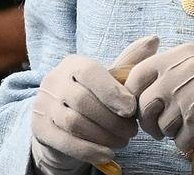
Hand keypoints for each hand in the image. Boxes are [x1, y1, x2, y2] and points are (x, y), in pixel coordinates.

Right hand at [31, 36, 159, 174]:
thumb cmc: (92, 95)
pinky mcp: (40, 129)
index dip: (111, 91)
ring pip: (73, 122)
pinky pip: (65, 142)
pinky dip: (89, 150)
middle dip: (112, 119)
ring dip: (103, 136)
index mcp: (72, 64)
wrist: (60, 121)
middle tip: (132, 131)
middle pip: (82, 101)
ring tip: (123, 142)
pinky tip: (107, 154)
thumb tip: (154, 40)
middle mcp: (53, 81)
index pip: (89, 72)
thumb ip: (129, 62)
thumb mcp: (108, 78)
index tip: (131, 109)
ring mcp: (43, 106)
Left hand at [125, 43, 193, 160]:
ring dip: (172, 133)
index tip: (141, 109)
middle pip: (144, 103)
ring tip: (187, 128)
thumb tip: (136, 89)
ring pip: (162, 125)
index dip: (133, 97)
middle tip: (160, 128)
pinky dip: (187, 144)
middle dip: (149, 122)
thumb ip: (172, 69)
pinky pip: (181, 140)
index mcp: (182, 53)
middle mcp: (185, 68)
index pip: (136, 74)